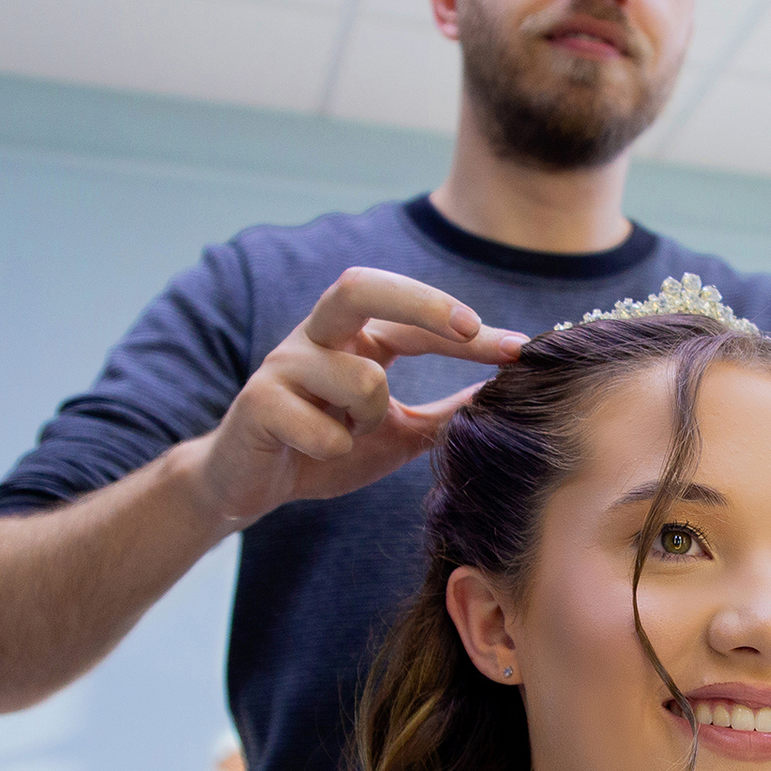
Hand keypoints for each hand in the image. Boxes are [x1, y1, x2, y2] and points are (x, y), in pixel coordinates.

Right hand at [187, 268, 526, 527]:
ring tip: (351, 435)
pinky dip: (333, 449)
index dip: (467, 331)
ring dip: (371, 417)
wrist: (250, 485)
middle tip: (470, 327)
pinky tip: (314, 452)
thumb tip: (508, 397)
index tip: (519, 348)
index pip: (415, 317)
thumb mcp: (399, 433)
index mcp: (354, 336)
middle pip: (361, 284)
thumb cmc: (326, 448)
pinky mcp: (257, 402)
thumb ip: (447, 414)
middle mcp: (318, 335)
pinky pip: (323, 427)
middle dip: (422, 301)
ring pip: (360, 378)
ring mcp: (284, 364)